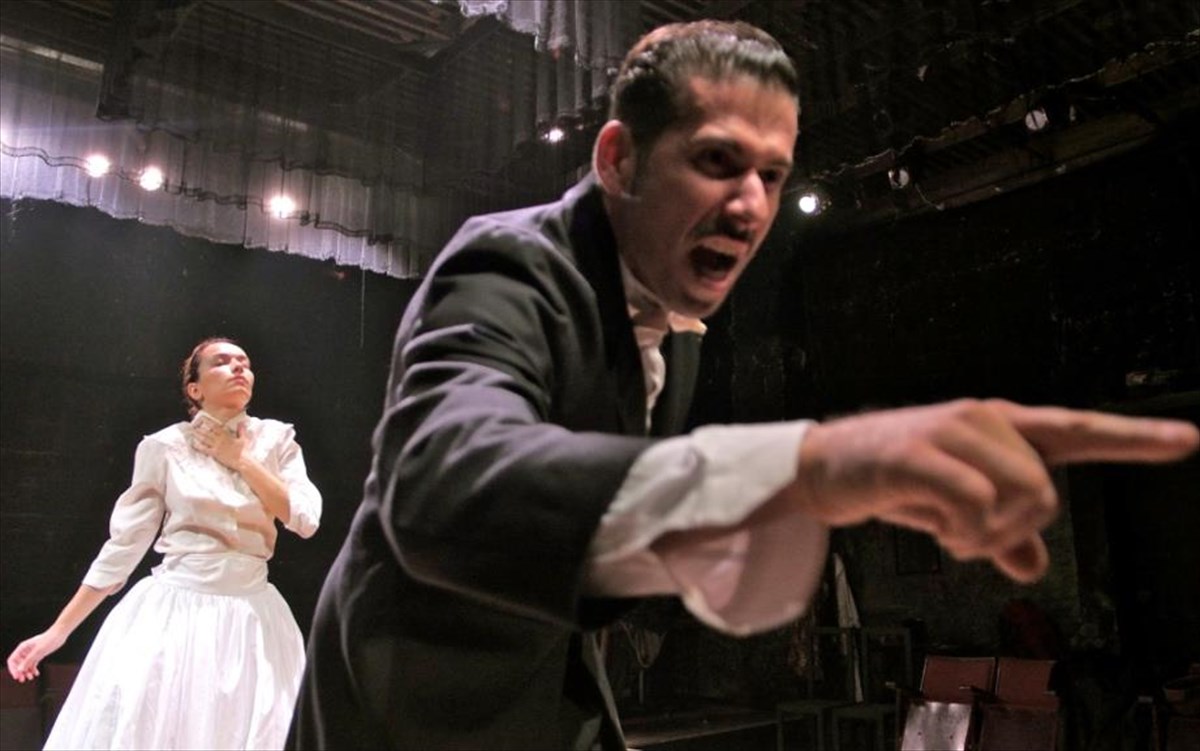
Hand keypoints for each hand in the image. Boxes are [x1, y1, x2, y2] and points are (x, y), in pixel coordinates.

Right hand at [7, 627, 67, 681]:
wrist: (60, 634)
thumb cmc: (49, 639)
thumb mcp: (38, 651)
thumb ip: (29, 660)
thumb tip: (20, 669)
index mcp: (22, 647)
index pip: (12, 660)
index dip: (13, 669)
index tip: (16, 676)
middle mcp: (26, 650)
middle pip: (18, 663)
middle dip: (20, 672)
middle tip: (23, 680)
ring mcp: (32, 652)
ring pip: (26, 664)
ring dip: (26, 672)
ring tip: (30, 678)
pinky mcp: (38, 654)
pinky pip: (32, 663)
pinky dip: (33, 669)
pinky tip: (36, 674)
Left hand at [192, 420, 248, 470]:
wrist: (242, 461)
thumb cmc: (244, 450)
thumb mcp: (244, 439)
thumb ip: (241, 430)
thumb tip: (241, 422)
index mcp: (226, 435)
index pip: (215, 426)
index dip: (208, 422)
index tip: (202, 418)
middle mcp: (220, 440)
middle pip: (207, 432)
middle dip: (199, 429)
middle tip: (192, 426)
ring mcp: (216, 447)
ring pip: (205, 439)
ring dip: (197, 435)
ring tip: (191, 432)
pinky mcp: (215, 454)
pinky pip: (205, 449)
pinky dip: (199, 446)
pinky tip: (194, 444)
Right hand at [793, 399, 1197, 582]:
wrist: (822, 464)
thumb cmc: (892, 478)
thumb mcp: (951, 507)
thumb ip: (998, 531)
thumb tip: (1032, 564)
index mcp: (998, 426)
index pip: (1074, 429)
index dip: (1133, 437)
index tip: (1188, 440)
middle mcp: (983, 419)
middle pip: (1046, 490)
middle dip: (1012, 530)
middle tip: (967, 538)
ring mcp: (951, 430)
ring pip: (1017, 496)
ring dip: (985, 535)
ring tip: (950, 531)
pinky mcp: (918, 452)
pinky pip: (974, 504)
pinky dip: (961, 532)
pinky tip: (937, 528)